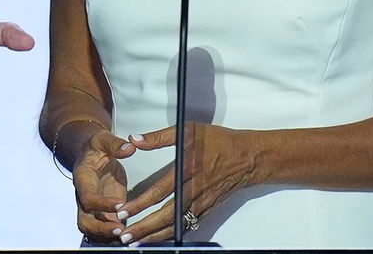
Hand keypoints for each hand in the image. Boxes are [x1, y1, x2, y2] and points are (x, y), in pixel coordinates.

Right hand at [73, 129, 136, 244]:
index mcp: (83, 179)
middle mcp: (83, 197)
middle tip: (120, 230)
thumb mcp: (103, 139)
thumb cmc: (95, 147)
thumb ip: (115, 144)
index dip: (101, 204)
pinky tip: (128, 237)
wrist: (89, 155)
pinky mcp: (102, 213)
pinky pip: (103, 231)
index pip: (87, 198)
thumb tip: (130, 148)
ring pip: (92, 231)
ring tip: (126, 237)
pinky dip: (112, 237)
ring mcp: (92, 208)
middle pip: (84, 222)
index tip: (120, 205)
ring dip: (107, 237)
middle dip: (101, 230)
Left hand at [120, 123, 257, 243]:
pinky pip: (188, 226)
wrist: (248, 157)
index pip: (160, 192)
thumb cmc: (219, 142)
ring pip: (176, 225)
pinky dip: (172, 234)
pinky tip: (159, 238)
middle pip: (166, 215)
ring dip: (155, 235)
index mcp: (187, 170)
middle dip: (144, 227)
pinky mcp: (207, 210)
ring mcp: (202, 203)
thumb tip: (135, 139)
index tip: (124, 210)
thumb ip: (159, 137)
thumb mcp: (188, 130)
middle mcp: (195, 191)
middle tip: (125, 234)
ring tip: (137, 241)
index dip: (140, 203)